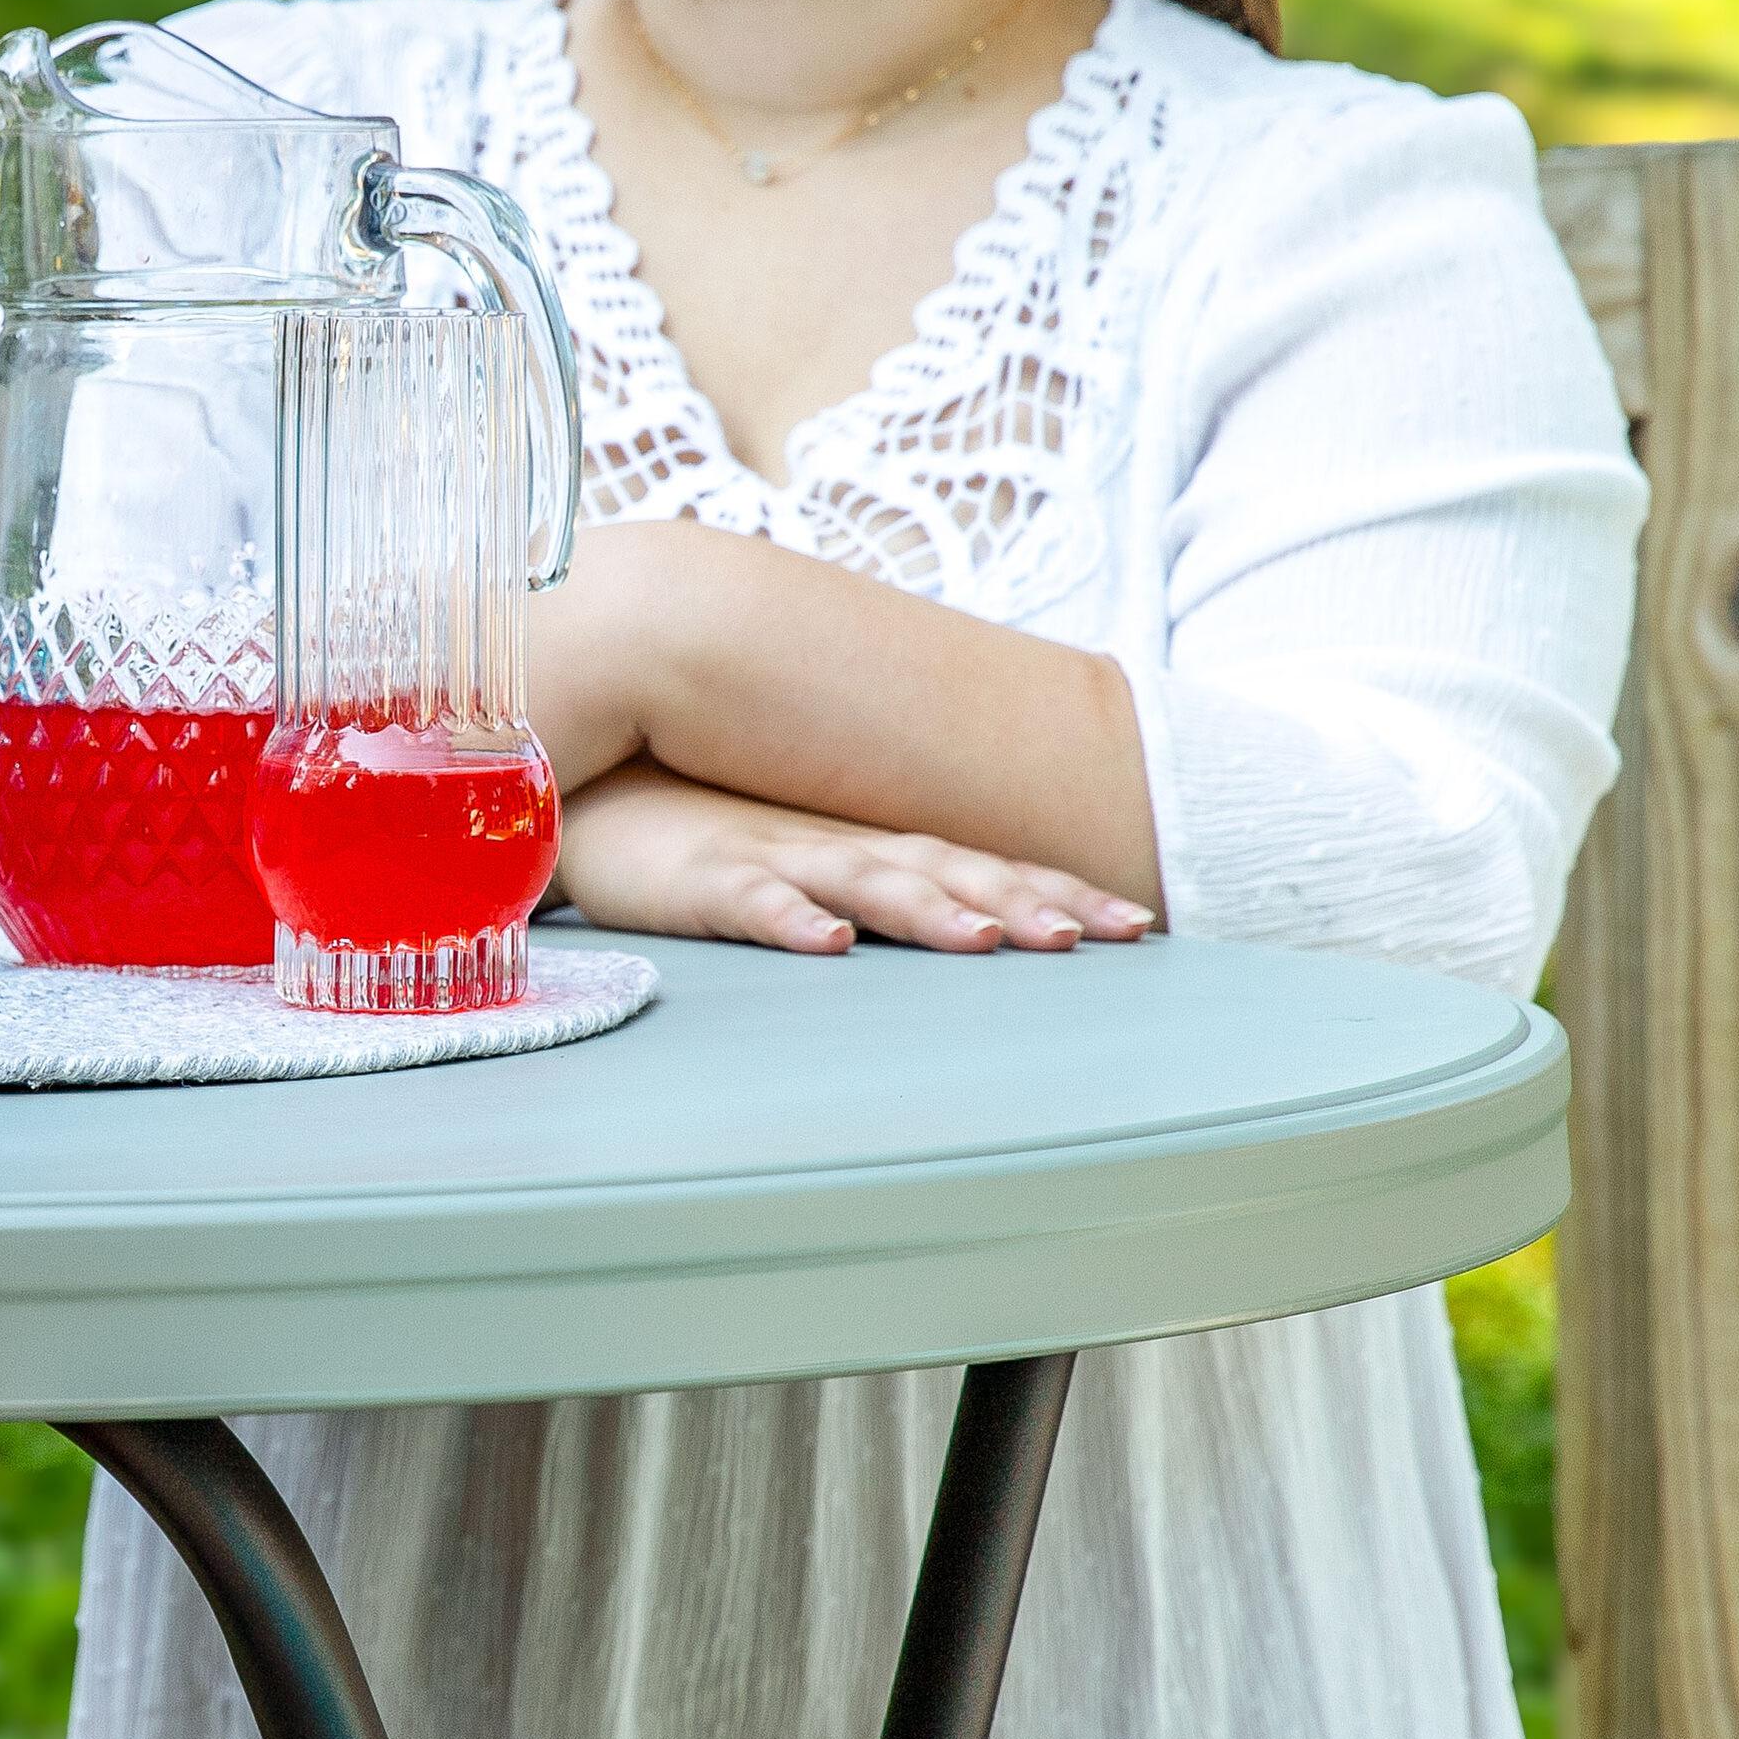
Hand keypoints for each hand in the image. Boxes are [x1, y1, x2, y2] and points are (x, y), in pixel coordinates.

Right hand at [557, 762, 1157, 954]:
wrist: (599, 796)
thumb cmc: (709, 838)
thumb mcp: (807, 865)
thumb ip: (877, 889)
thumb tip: (962, 924)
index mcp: (873, 846)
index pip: (985, 867)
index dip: (1058, 892)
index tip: (1138, 925)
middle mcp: (842, 845)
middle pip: (952, 872)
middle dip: (1028, 902)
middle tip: (1099, 937)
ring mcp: (775, 857)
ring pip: (868, 880)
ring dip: (929, 909)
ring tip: (984, 940)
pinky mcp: (703, 878)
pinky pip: (753, 899)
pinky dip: (794, 918)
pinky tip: (828, 942)